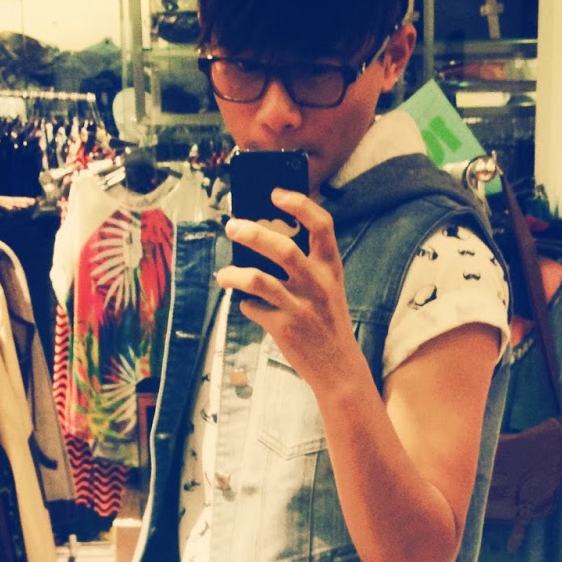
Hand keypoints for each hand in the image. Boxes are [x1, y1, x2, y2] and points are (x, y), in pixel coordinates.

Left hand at [217, 189, 366, 398]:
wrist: (338, 368)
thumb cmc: (326, 321)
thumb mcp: (326, 289)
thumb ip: (304, 266)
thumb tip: (258, 243)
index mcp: (330, 268)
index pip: (322, 225)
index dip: (299, 204)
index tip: (275, 193)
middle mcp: (318, 284)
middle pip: (283, 248)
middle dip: (253, 234)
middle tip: (231, 226)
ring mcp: (301, 307)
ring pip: (259, 280)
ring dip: (234, 274)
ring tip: (222, 274)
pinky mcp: (285, 328)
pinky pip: (253, 308)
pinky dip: (245, 304)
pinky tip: (246, 305)